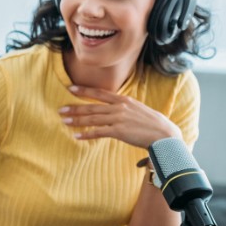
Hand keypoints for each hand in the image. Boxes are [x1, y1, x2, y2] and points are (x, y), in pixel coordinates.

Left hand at [59, 85, 181, 148]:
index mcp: (124, 100)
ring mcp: (118, 119)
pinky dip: (86, 134)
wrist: (165, 135)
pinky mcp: (119, 131)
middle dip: (75, 108)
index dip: (84, 91)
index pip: (100, 93)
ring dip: (77, 120)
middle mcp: (119, 107)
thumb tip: (114, 107)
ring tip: (65, 121)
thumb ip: (125, 107)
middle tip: (61, 109)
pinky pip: (98, 132)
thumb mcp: (138, 109)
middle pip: (92, 106)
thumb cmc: (153, 124)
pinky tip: (77, 136)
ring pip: (92, 119)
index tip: (70, 89)